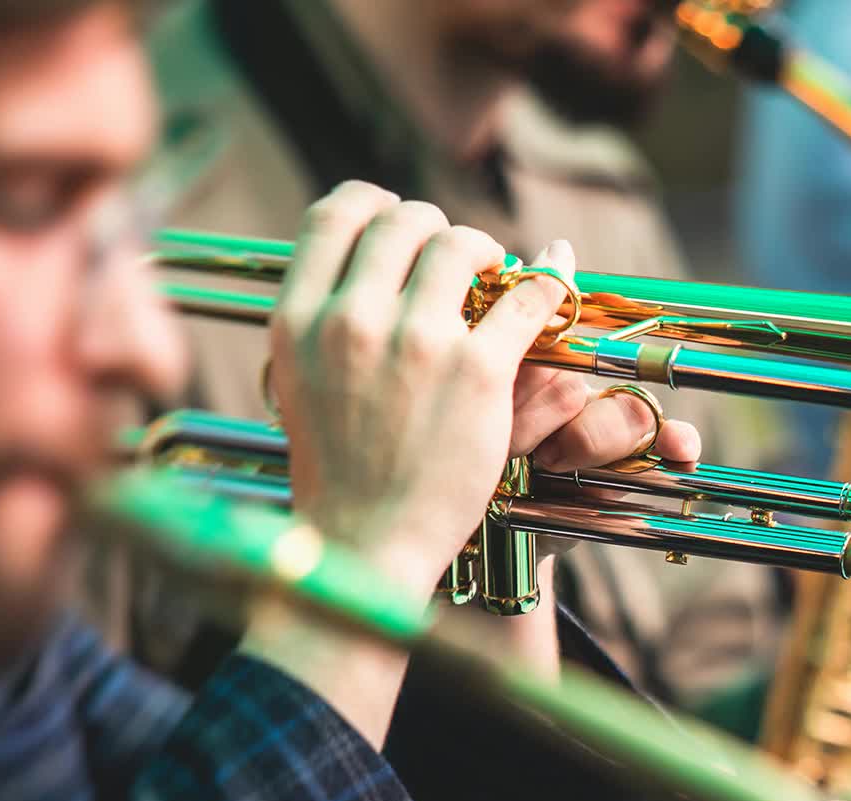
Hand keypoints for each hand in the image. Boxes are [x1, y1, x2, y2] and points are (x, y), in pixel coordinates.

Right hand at [266, 182, 565, 596]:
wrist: (366, 545)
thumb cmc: (338, 470)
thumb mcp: (299, 381)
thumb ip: (324, 317)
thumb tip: (364, 259)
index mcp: (298, 318)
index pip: (336, 213)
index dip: (376, 204)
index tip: (398, 221)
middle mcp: (351, 321)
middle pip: (404, 221)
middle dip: (436, 230)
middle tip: (456, 259)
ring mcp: (417, 344)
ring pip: (463, 245)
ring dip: (485, 251)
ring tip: (494, 277)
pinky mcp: (479, 374)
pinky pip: (528, 296)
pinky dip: (548, 280)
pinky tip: (552, 281)